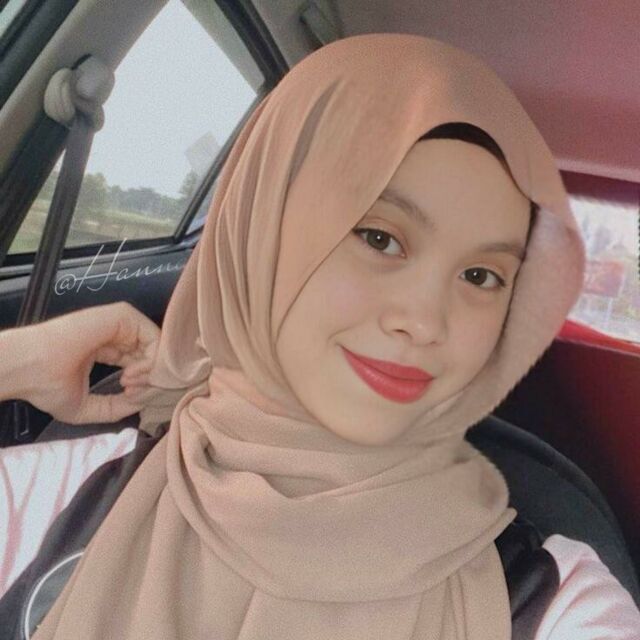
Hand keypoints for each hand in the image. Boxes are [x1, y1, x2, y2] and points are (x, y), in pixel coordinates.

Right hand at [13, 302, 159, 423]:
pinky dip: (151, 360)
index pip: (142, 363)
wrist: (29, 368)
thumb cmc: (48, 386)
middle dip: (152, 380)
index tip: (130, 397)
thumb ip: (119, 407)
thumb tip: (144, 402)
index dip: (145, 384)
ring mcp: (121, 323)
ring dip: (151, 372)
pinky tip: (131, 374)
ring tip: (129, 384)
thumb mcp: (90, 408)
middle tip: (133, 393)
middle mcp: (117, 334)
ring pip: (157, 347)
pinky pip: (154, 337)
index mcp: (109, 350)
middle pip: (153, 355)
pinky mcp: (123, 316)